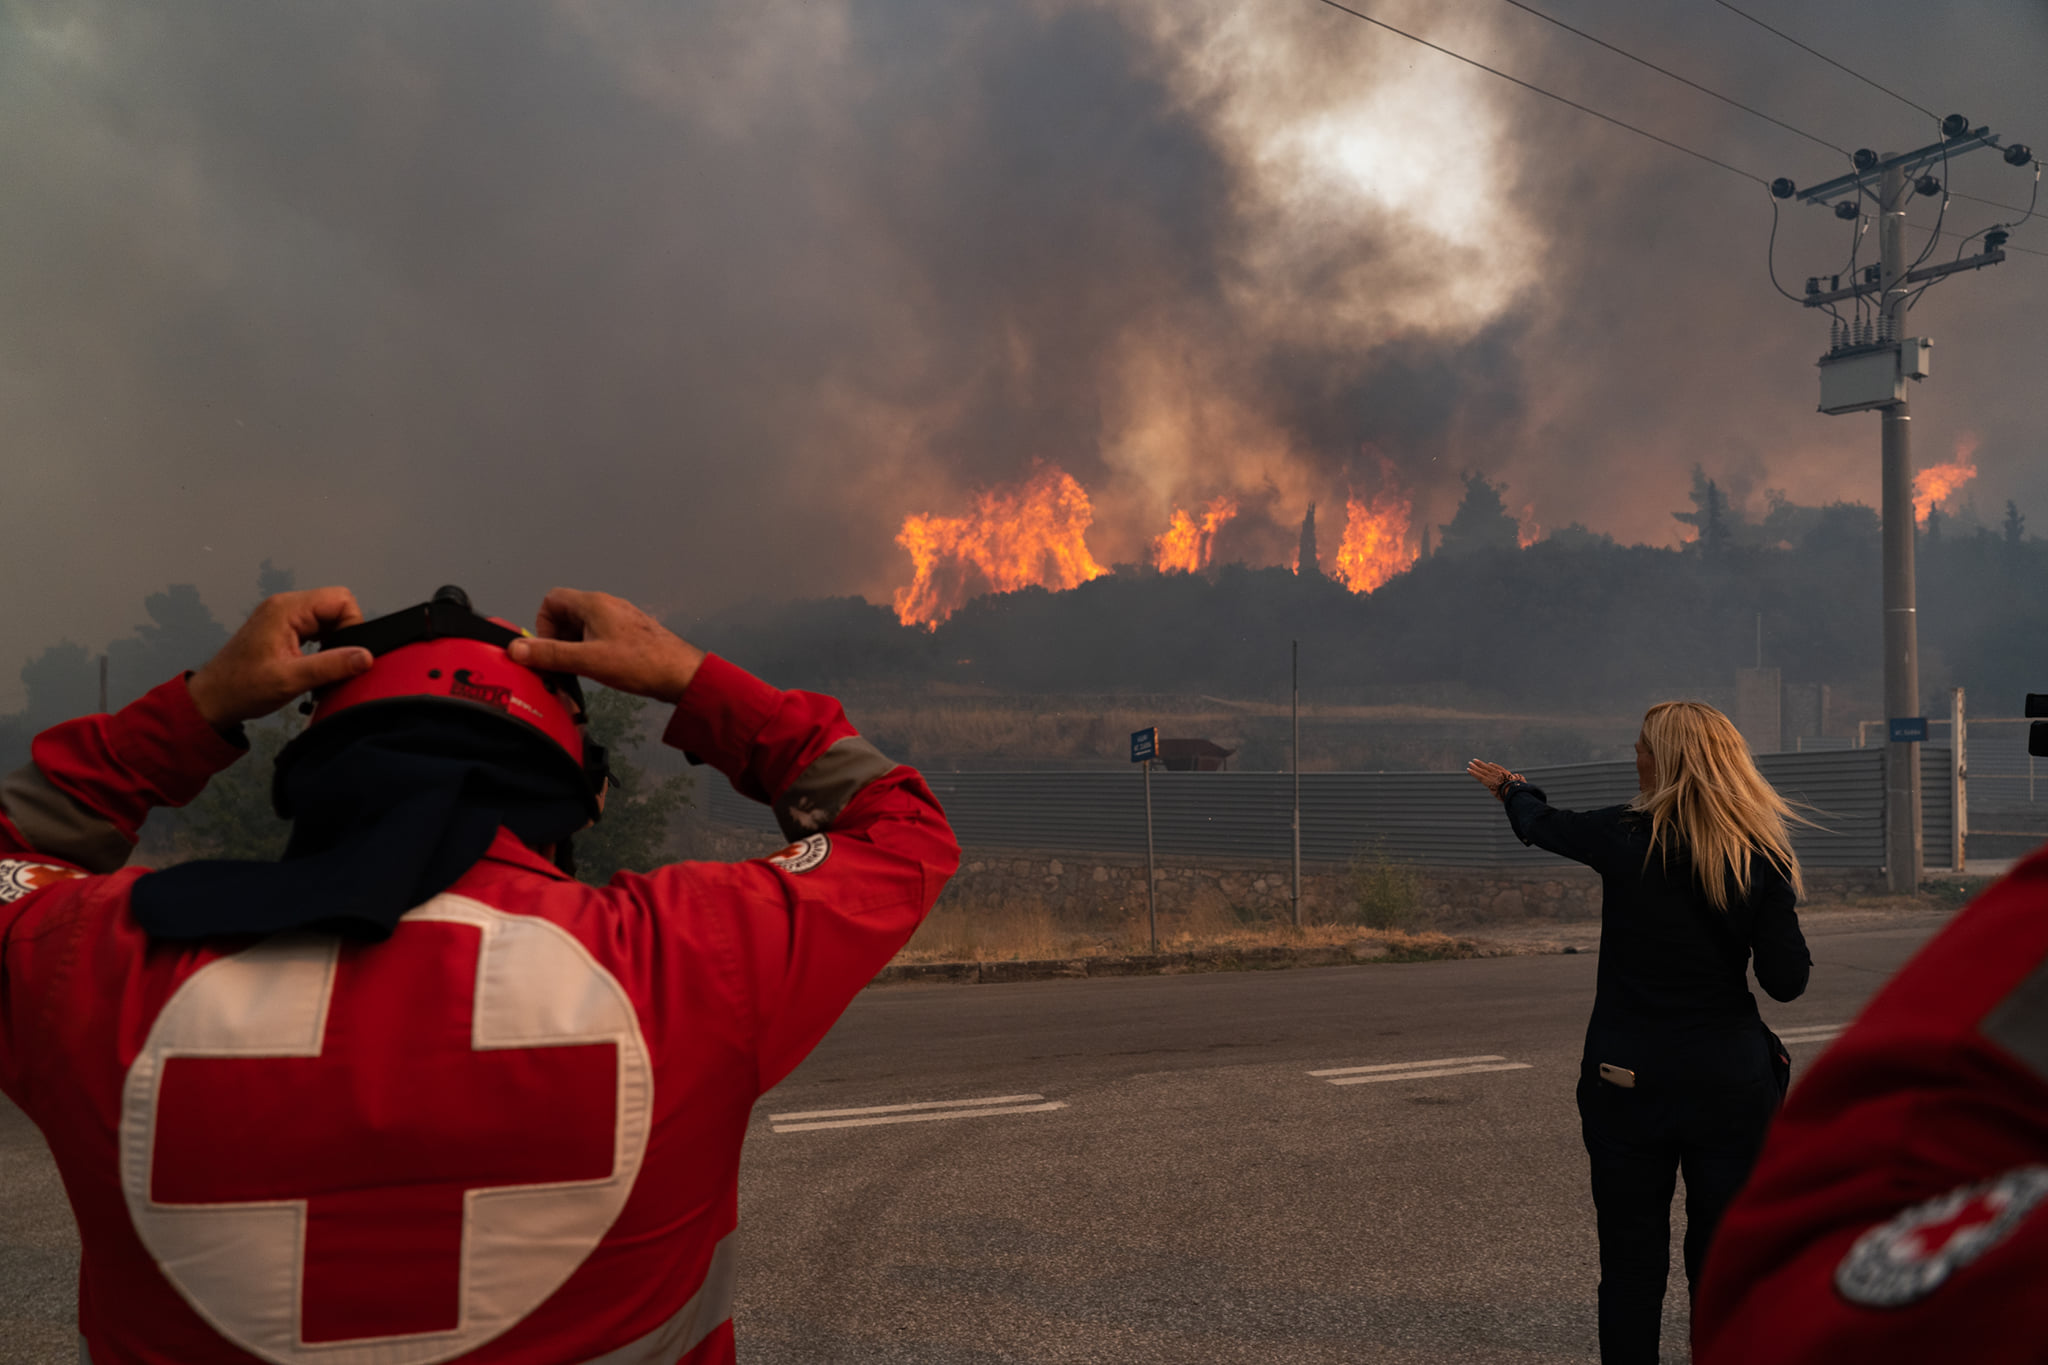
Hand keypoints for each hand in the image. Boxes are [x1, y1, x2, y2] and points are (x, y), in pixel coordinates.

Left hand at [187, 588, 373, 729]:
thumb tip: (366, 657)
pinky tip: (316, 663)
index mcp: (286, 609)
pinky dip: (323, 644)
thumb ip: (331, 666)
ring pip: (328, 618)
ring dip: (333, 641)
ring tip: (323, 665)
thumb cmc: (242, 688)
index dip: (352, 625)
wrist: (212, 699)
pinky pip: (316, 627)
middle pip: (336, 606)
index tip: (347, 654)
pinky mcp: (283, 628)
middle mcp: (285, 606)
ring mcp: (283, 616)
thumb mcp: (290, 680)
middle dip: (344, 635)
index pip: (340, 600)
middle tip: (335, 663)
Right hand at [506, 589, 705, 703]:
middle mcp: (606, 605)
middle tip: (564, 663)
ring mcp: (620, 618)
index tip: (549, 649)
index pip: (552, 600)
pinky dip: (591, 650)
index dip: (543, 624)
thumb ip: (550, 654)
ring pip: (583, 627)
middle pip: (566, 613)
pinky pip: (600, 635)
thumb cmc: (637, 663)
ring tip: (582, 669)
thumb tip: (515, 649)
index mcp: (594, 604)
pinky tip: (600, 669)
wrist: (681, 674)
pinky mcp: (630, 633)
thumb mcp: (587, 660)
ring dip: (574, 647)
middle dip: (558, 639)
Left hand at [1465, 759, 1524, 800]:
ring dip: (1475, 767)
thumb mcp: (1521, 782)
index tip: (1489, 764)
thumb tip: (1518, 777)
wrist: (1513, 790)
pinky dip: (1473, 772)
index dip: (1493, 766)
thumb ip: (1519, 779)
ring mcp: (1493, 777)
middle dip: (1481, 764)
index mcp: (1506, 774)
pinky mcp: (1487, 781)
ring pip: (1482, 771)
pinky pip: (1479, 776)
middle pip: (1488, 768)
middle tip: (1474, 761)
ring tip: (1470, 763)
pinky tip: (1468, 769)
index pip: (1498, 768)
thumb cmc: (1518, 788)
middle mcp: (1498, 773)